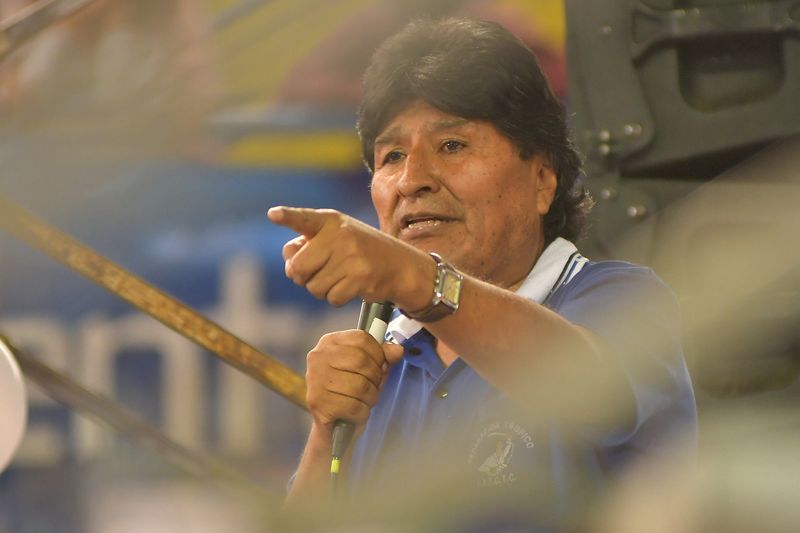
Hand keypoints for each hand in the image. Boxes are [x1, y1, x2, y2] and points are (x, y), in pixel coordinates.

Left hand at [268, 206, 430, 308]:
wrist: (399, 264)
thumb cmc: (359, 251)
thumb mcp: (335, 239)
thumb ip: (307, 245)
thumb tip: (289, 266)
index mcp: (330, 221)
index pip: (304, 219)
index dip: (287, 216)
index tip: (273, 215)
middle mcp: (340, 235)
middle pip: (298, 267)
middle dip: (302, 277)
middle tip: (317, 273)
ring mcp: (351, 256)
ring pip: (313, 287)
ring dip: (321, 290)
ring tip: (339, 278)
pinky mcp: (361, 277)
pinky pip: (332, 298)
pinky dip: (337, 298)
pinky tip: (350, 287)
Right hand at [305, 330, 403, 433]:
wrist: (332, 427)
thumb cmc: (350, 392)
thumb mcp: (369, 369)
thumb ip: (384, 356)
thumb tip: (398, 351)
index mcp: (329, 342)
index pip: (362, 339)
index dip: (378, 355)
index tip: (378, 366)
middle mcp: (318, 357)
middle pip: (362, 362)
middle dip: (375, 379)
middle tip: (371, 388)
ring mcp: (315, 380)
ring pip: (360, 386)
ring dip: (370, 399)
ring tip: (363, 402)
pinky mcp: (317, 403)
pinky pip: (354, 407)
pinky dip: (362, 414)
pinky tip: (355, 413)